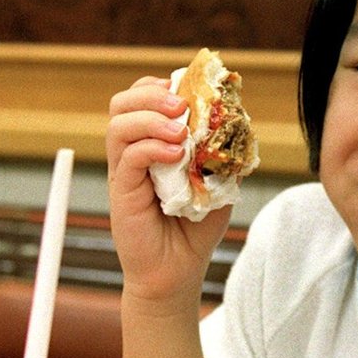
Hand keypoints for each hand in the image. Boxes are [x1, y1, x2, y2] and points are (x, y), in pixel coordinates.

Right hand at [107, 76, 228, 301]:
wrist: (179, 271)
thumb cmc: (196, 228)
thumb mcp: (220, 183)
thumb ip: (224, 152)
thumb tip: (238, 119)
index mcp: (152, 143)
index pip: (143, 99)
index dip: (161, 86)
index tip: (189, 90)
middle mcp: (133, 152)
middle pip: (122, 104)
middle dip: (150, 94)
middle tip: (182, 105)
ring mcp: (125, 171)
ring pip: (119, 126)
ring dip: (152, 119)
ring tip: (182, 133)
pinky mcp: (122, 192)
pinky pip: (128, 158)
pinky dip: (152, 149)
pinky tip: (178, 156)